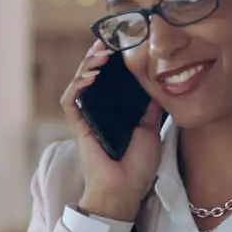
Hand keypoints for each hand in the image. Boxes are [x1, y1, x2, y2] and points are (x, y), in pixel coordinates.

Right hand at [59, 40, 163, 221]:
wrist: (125, 191)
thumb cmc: (137, 166)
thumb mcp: (151, 129)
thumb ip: (152, 106)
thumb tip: (160, 81)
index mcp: (115, 110)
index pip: (110, 78)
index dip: (113, 60)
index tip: (123, 43)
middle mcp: (97, 110)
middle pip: (92, 75)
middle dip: (98, 55)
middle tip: (109, 40)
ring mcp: (85, 117)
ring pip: (79, 82)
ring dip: (87, 65)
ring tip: (100, 53)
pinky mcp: (78, 126)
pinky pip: (71, 101)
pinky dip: (78, 85)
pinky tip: (91, 76)